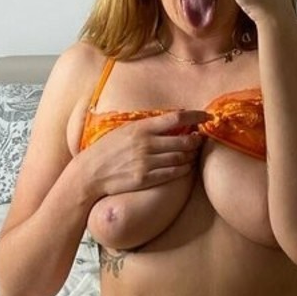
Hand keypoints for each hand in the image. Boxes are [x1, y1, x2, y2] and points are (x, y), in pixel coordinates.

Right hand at [79, 109, 206, 199]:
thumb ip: (148, 125)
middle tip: (200, 139)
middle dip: (196, 140)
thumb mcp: (125, 130)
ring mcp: (146, 162)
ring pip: (181, 157)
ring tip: (192, 152)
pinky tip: (185, 166)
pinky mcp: (145, 179)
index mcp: (141, 128)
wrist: (90, 172)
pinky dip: (183, 169)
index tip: (206, 117)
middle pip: (183, 140)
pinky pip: (173, 174)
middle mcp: (146, 144)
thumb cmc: (108, 149)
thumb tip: (173, 118)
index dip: (196, 116)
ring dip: (190, 155)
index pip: (176, 118)